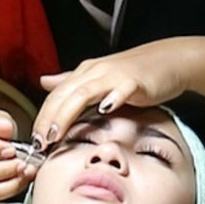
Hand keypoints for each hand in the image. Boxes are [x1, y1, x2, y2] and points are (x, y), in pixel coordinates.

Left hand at [33, 39, 191, 147]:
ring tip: (57, 133)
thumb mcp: (98, 77)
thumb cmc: (134, 73)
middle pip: (64, 95)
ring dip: (67, 113)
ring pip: (83, 92)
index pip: (56, 95)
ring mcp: (115, 75)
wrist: (169, 60)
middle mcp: (95, 72)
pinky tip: (105, 109)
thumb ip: (71, 82)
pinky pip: (121, 89)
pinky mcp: (136, 80)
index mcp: (85, 73)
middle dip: (49, 119)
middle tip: (40, 143)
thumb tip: (44, 82)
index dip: (42, 116)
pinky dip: (112, 98)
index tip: (34, 141)